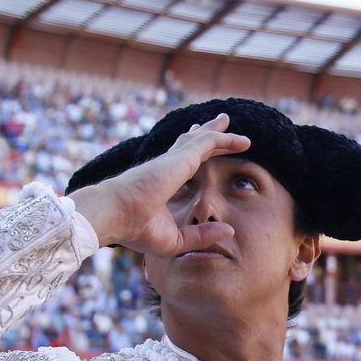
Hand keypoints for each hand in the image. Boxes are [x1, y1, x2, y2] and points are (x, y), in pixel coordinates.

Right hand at [70, 114, 249, 254]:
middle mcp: (168, 167)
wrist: (116, 214)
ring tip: (226, 120)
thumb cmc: (136, 230)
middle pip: (190, 144)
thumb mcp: (175, 240)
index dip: (192, 154)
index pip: (181, 164)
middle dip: (203, 133)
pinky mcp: (182, 157)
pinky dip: (227, 139)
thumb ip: (201, 235)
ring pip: (200, 139)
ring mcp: (174, 160)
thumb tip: (228, 230)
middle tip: (216, 123)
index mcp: (163, 183)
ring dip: (215, 130)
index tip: (202, 149)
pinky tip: (244, 142)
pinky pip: (210, 142)